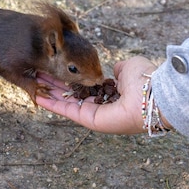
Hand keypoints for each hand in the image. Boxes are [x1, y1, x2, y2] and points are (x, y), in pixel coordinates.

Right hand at [35, 56, 159, 133]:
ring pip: (67, 103)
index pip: (85, 85)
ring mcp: (95, 114)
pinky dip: (53, 105)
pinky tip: (38, 97)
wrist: (154, 95)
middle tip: (38, 75)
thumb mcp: (129, 67)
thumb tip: (113, 70)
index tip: (55, 68)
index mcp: (111, 92)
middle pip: (72, 95)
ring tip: (33, 84)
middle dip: (55, 85)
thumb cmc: (145, 80)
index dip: (69, 77)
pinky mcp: (91, 121)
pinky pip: (69, 112)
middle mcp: (102, 105)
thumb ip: (117, 69)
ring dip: (49, 94)